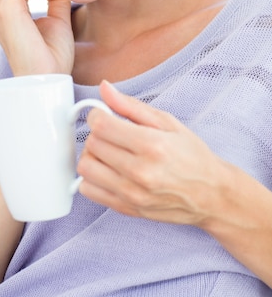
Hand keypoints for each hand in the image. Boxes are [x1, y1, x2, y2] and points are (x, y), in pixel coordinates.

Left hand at [78, 80, 226, 226]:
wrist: (211, 195)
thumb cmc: (192, 156)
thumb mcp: (167, 122)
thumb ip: (131, 105)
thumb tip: (104, 88)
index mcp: (152, 145)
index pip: (101, 126)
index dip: (96, 115)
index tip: (103, 115)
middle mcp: (140, 172)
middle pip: (92, 144)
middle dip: (97, 133)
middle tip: (111, 132)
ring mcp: (132, 193)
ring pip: (85, 168)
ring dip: (92, 155)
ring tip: (108, 151)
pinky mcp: (126, 208)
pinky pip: (89, 190)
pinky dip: (91, 177)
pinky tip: (107, 170)